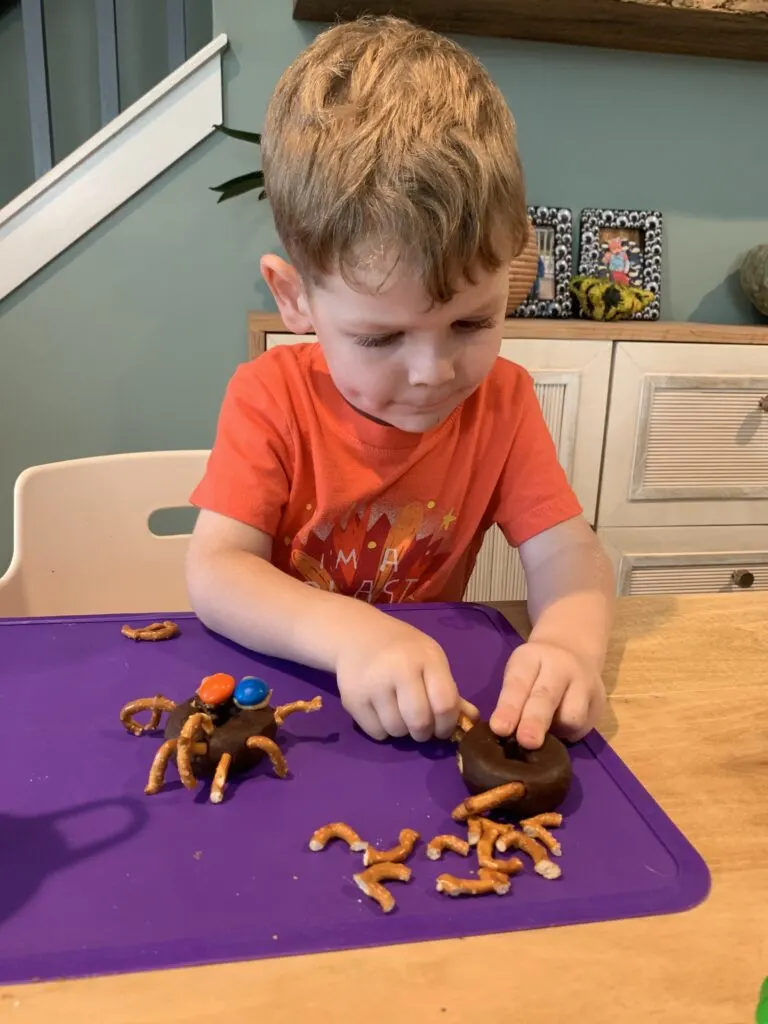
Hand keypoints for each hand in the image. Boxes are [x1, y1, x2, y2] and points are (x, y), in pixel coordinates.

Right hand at [334, 613, 477, 741]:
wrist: (356, 634)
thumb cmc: (401, 649)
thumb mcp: (430, 659)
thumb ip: (449, 690)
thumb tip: (472, 720)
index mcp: (426, 658)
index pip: (445, 704)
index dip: (447, 724)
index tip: (443, 728)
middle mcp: (399, 669)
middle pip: (420, 722)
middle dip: (424, 733)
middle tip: (421, 727)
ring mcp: (374, 684)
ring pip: (397, 730)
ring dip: (403, 731)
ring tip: (399, 714)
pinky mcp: (353, 698)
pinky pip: (376, 732)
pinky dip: (383, 730)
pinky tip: (382, 712)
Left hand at [489, 640, 604, 749]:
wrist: (573, 649)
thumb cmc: (535, 669)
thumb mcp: (519, 671)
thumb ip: (512, 699)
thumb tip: (504, 734)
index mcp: (532, 657)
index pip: (518, 683)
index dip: (509, 707)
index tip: (499, 728)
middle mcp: (561, 667)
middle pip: (548, 696)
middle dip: (536, 721)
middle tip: (526, 742)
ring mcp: (585, 683)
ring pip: (572, 716)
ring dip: (556, 731)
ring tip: (545, 732)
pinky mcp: (600, 702)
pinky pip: (583, 728)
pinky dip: (568, 734)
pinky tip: (561, 728)